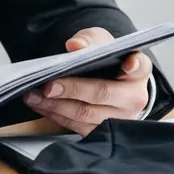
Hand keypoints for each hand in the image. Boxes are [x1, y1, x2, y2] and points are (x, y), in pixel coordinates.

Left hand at [23, 27, 150, 135]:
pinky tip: (40, 105)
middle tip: (48, 85)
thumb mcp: (98, 42)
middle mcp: (133, 98)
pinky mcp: (103, 133)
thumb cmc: (104, 60)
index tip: (128, 63)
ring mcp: (119, 120)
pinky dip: (55, 115)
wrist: (106, 80)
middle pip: (101, 94)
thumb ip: (88, 40)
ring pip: (85, 114)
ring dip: (55, 105)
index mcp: (138, 72)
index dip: (134, 65)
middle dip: (72, 90)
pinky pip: (76, 126)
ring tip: (33, 95)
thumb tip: (74, 46)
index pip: (139, 66)